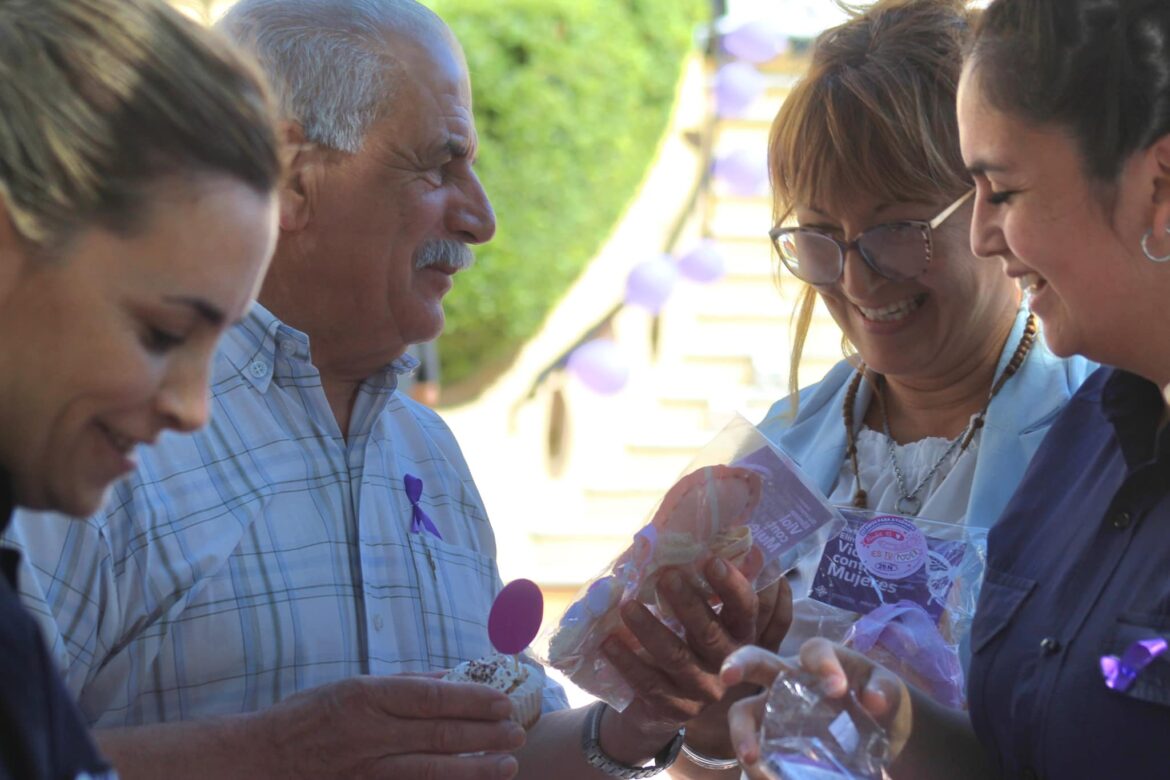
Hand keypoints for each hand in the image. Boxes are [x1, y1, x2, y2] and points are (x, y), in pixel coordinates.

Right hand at [249, 674, 525, 778]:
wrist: (258, 761)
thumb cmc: (306, 717)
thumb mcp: (350, 686)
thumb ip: (401, 684)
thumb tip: (447, 679)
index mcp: (367, 696)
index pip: (432, 697)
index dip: (473, 700)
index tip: (503, 701)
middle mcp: (369, 733)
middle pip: (440, 735)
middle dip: (485, 734)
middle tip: (517, 732)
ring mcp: (367, 770)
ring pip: (432, 771)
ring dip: (476, 769)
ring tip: (508, 764)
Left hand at [600, 553, 791, 756]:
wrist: (669, 700)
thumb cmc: (686, 637)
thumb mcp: (700, 613)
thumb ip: (702, 581)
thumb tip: (691, 533)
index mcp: (740, 635)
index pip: (745, 609)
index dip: (731, 586)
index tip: (711, 560)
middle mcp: (727, 665)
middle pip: (709, 633)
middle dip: (687, 603)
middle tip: (665, 575)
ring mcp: (702, 691)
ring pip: (676, 658)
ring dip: (649, 630)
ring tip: (626, 606)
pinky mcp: (675, 709)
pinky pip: (648, 684)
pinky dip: (627, 662)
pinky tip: (608, 642)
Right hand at [721, 640, 911, 778]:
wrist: (877, 731)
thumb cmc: (877, 697)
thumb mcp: (890, 691)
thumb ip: (885, 690)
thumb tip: (873, 700)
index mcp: (820, 660)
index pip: (815, 650)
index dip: (823, 665)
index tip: (837, 690)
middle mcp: (788, 678)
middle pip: (756, 662)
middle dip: (738, 664)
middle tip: (728, 676)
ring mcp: (775, 709)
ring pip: (744, 711)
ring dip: (742, 733)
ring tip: (752, 760)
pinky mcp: (773, 739)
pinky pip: (755, 749)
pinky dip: (757, 766)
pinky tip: (768, 779)